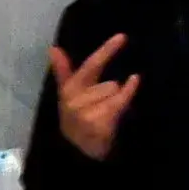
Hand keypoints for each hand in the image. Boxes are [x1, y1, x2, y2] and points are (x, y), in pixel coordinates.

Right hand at [48, 35, 139, 161]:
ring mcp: (84, 113)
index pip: (89, 66)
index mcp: (69, 89)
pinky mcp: (96, 124)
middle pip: (108, 84)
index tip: (123, 36)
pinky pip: (119, 102)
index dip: (106, 51)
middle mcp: (74, 100)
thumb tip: (54, 48)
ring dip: (117, 102)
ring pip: (114, 93)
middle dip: (112, 93)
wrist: (77, 153)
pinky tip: (134, 81)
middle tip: (105, 107)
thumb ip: (63, 70)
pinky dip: (128, 92)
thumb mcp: (68, 95)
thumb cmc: (77, 120)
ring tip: (107, 115)